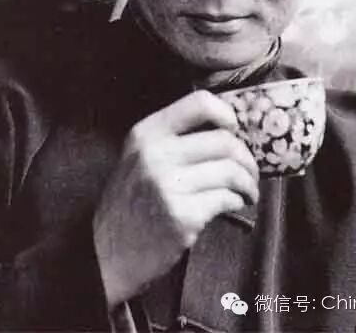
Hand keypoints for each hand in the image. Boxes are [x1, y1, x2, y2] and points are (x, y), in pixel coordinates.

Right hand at [93, 90, 258, 306]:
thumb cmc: (131, 201)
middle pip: (224, 141)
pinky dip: (238, 201)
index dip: (227, 114)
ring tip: (247, 191)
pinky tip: (234, 205)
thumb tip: (227, 129)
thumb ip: (173, 138)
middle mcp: (156, 154)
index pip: (199, 103)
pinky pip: (226, 198)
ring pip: (230, 171)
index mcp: (147, 133)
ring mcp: (168, 186)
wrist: (106, 253)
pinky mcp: (182, 216)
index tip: (235, 131)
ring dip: (247, 182)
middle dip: (247, 158)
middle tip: (250, 172)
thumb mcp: (139, 156)